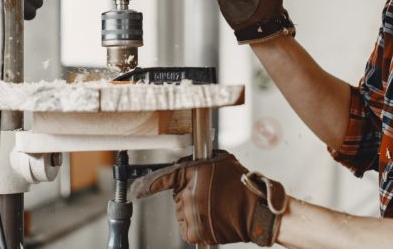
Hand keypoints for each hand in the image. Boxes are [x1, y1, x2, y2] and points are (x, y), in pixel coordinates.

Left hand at [130, 150, 287, 245]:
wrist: (256, 211)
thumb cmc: (242, 185)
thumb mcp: (221, 161)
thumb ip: (200, 161)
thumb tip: (187, 163)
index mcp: (193, 173)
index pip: (164, 177)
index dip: (147, 184)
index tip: (136, 190)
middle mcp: (188, 194)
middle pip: (177, 195)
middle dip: (189, 194)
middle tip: (210, 195)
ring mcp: (191, 214)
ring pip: (182, 212)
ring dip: (192, 211)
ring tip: (214, 208)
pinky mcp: (195, 232)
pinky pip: (187, 228)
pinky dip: (195, 225)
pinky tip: (211, 219)